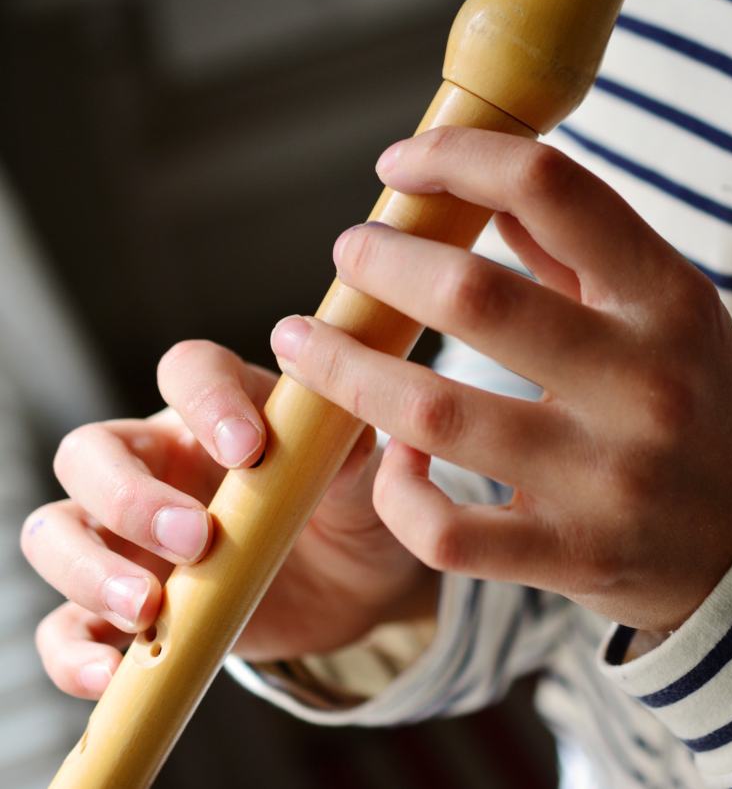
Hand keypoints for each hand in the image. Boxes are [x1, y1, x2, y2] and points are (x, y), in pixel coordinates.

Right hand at [22, 341, 435, 698]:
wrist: (352, 588)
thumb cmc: (349, 511)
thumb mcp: (361, 479)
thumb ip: (343, 452)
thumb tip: (334, 424)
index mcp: (217, 414)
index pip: (187, 372)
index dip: (206, 400)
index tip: (249, 449)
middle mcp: (158, 466)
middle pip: (90, 453)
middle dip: (130, 497)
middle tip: (197, 540)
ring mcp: (130, 538)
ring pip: (55, 533)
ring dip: (87, 569)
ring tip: (146, 609)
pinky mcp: (124, 609)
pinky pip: (65, 627)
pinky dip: (72, 651)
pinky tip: (109, 673)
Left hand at [269, 127, 731, 634]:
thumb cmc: (702, 406)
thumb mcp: (667, 311)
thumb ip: (578, 248)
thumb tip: (479, 185)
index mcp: (666, 301)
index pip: (552, 189)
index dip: (458, 159)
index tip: (403, 165)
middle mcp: (641, 383)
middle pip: (471, 297)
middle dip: (380, 264)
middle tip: (348, 255)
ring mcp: (605, 478)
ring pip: (433, 415)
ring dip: (348, 371)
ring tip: (309, 345)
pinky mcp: (571, 555)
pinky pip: (445, 530)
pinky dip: (397, 491)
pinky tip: (395, 462)